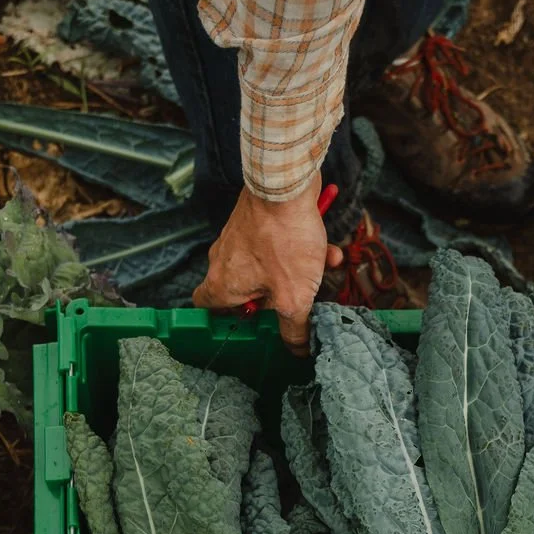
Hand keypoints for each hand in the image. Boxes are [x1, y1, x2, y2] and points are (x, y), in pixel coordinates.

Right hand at [192, 174, 343, 353]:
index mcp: (222, 283)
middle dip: (278, 294)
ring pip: (268, 265)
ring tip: (323, 267)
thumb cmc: (284, 242)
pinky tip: (327, 248)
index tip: (253, 321)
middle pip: (245, 289)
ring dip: (298, 270)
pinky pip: (277, 243)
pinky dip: (301, 248)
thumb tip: (297, 349)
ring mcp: (238, 236)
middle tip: (297, 297)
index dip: (226, 318)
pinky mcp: (256, 219)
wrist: (286, 184)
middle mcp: (223, 259)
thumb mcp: (295, 297)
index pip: (206, 307)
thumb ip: (294, 328)